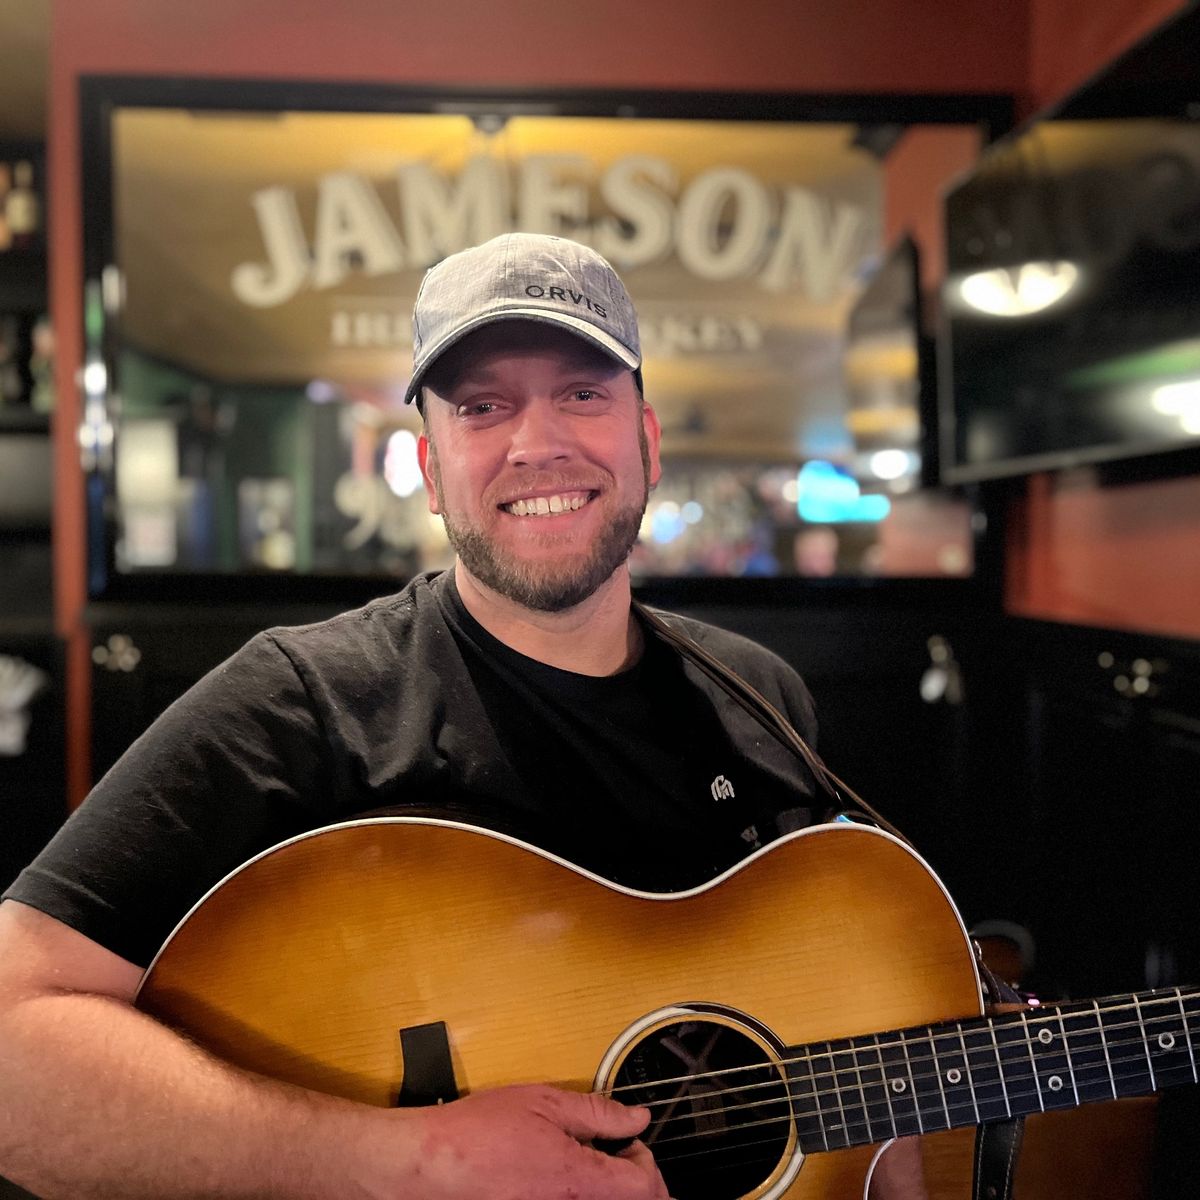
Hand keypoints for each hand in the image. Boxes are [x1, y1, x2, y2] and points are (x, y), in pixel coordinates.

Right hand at [398, 1084, 668, 1199]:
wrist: (430, 1166)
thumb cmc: (478, 1134)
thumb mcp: (544, 1103)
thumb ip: (597, 1113)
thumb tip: (635, 1117)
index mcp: (579, 1181)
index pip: (646, 1187)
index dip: (646, 1161)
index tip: (628, 1143)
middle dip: (635, 1183)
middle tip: (618, 1158)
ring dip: (610, 1193)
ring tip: (588, 1170)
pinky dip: (582, 1199)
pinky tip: (560, 1183)